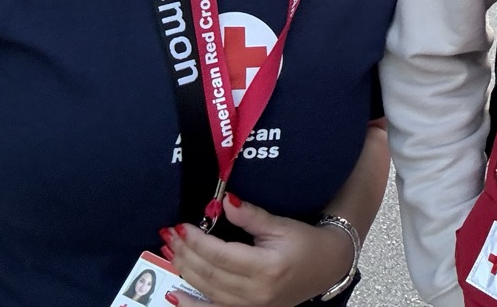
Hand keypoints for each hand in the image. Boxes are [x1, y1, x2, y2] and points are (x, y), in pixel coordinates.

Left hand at [161, 196, 352, 306]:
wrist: (326, 267)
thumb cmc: (305, 243)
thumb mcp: (281, 225)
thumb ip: (251, 216)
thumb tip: (224, 200)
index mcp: (266, 267)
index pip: (221, 255)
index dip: (197, 241)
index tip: (181, 226)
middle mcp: (256, 292)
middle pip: (209, 274)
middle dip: (186, 253)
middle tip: (170, 235)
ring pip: (207, 291)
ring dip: (185, 271)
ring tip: (172, 251)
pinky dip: (191, 304)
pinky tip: (174, 294)